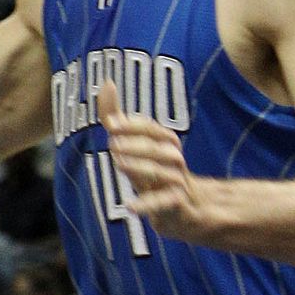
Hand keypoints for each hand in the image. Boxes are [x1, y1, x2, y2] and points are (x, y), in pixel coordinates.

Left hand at [98, 80, 210, 240]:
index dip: (134, 125)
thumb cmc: (155, 174)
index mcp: (165, 146)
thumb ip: (117, 117)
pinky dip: (149, 204)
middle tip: (112, 144)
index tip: (111, 123)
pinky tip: (130, 206)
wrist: (187, 212)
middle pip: (163, 149)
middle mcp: (175, 163)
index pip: (154, 130)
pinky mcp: (178, 208)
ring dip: (142, 167)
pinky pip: (167, 204)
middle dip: (138, 145)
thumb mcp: (133, 147)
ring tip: (118, 163)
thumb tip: (107, 82)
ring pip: (166, 174)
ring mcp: (179, 185)